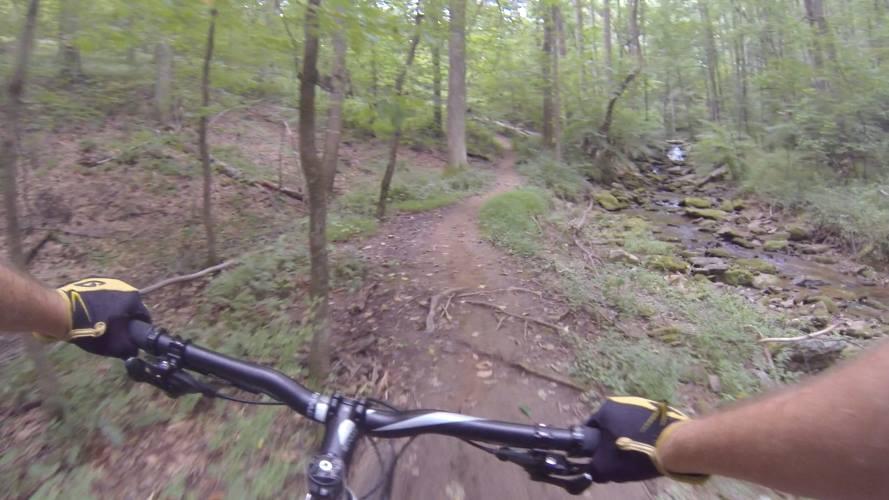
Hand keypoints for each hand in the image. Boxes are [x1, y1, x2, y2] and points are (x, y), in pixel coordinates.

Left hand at [44, 277, 150, 358]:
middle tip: (113, 333)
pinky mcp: (88, 281)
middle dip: (123, 319)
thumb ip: (129, 349)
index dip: (138, 330)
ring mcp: (104, 281)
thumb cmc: (93, 329)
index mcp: (134, 298)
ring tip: (98, 323)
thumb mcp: (115, 345)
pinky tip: (87, 315)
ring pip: (114, 301)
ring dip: (111, 311)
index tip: (131, 339)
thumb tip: (134, 351)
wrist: (62, 313)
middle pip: (128, 308)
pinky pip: (99, 296)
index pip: (143, 317)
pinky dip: (97, 305)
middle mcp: (123, 286)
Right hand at [585, 396, 706, 483]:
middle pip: (610, 425)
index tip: (601, 456)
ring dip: (629, 436)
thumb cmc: (634, 454)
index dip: (593, 444)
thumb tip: (592, 468)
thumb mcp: (606, 467)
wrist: (674, 447)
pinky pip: (644, 424)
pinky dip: (644, 434)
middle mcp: (622, 401)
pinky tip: (650, 447)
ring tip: (637, 453)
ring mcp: (642, 403)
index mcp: (606, 409)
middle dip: (612, 440)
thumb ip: (593, 467)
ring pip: (628, 424)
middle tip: (618, 457)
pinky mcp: (658, 410)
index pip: (591, 427)